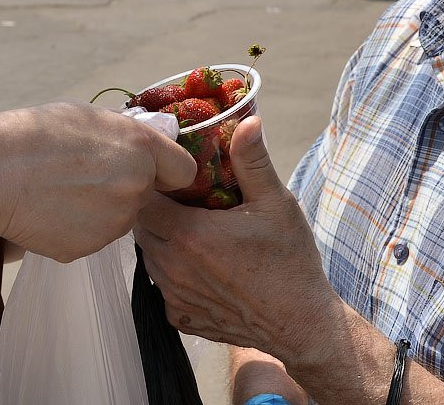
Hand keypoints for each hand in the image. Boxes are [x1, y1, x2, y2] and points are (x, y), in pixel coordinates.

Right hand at [0, 102, 195, 262]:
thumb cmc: (35, 136)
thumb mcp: (88, 115)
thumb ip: (126, 133)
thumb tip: (145, 140)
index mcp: (141, 148)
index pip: (183, 170)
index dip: (168, 170)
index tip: (152, 169)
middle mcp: (137, 187)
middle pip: (147, 194)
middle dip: (126, 187)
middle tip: (87, 175)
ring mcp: (115, 222)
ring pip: (119, 217)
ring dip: (102, 209)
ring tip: (62, 192)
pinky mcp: (89, 248)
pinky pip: (92, 237)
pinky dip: (77, 228)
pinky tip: (51, 211)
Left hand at [135, 117, 340, 362]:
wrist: (300, 323)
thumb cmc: (289, 261)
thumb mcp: (275, 203)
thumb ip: (252, 160)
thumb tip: (248, 120)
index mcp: (188, 234)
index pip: (144, 200)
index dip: (155, 187)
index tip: (175, 181)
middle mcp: (172, 267)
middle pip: (142, 228)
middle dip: (157, 211)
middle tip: (185, 202)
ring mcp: (173, 296)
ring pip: (149, 257)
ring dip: (163, 241)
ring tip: (193, 231)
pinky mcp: (180, 318)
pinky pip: (162, 287)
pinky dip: (174, 273)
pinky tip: (202, 266)